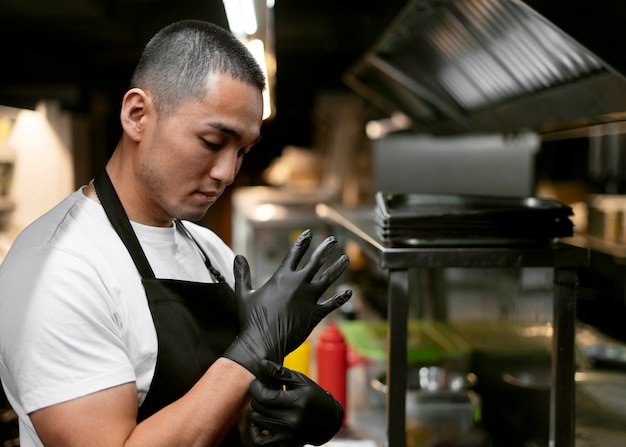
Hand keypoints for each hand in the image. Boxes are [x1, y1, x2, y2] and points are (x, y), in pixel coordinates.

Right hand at [223, 229, 350, 376]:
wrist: (262, 344)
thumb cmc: (251, 320)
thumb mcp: (243, 294)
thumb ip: (242, 274)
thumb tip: (238, 257)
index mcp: (282, 277)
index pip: (295, 253)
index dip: (302, 242)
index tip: (309, 234)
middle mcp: (298, 284)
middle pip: (316, 261)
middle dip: (325, 249)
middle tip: (332, 240)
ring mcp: (309, 298)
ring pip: (328, 278)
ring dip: (337, 268)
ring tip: (346, 259)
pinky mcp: (315, 314)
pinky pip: (332, 304)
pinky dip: (341, 298)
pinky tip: (349, 292)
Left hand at [248, 359, 343, 446]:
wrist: (328, 421)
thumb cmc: (314, 397)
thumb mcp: (300, 380)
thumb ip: (280, 372)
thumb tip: (262, 363)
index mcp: (297, 402)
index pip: (264, 396)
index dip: (256, 388)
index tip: (257, 384)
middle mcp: (292, 420)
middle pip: (259, 408)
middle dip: (257, 398)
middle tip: (262, 394)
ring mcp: (288, 434)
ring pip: (257, 421)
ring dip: (257, 412)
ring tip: (264, 406)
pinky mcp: (285, 443)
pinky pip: (260, 441)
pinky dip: (255, 431)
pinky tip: (260, 423)